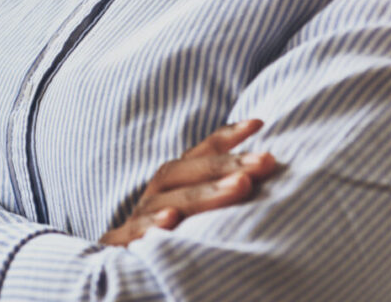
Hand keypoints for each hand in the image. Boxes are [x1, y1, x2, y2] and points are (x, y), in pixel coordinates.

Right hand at [99, 119, 280, 245]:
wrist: (123, 267)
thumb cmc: (171, 239)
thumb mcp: (193, 214)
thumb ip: (221, 192)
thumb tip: (263, 172)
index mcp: (172, 183)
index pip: (199, 154)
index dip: (226, 137)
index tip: (258, 123)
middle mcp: (156, 194)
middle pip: (187, 173)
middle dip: (229, 165)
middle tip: (266, 161)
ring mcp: (140, 216)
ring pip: (169, 200)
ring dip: (206, 193)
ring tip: (241, 185)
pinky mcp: (123, 242)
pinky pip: (137, 231)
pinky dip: (152, 223)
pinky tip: (171, 219)